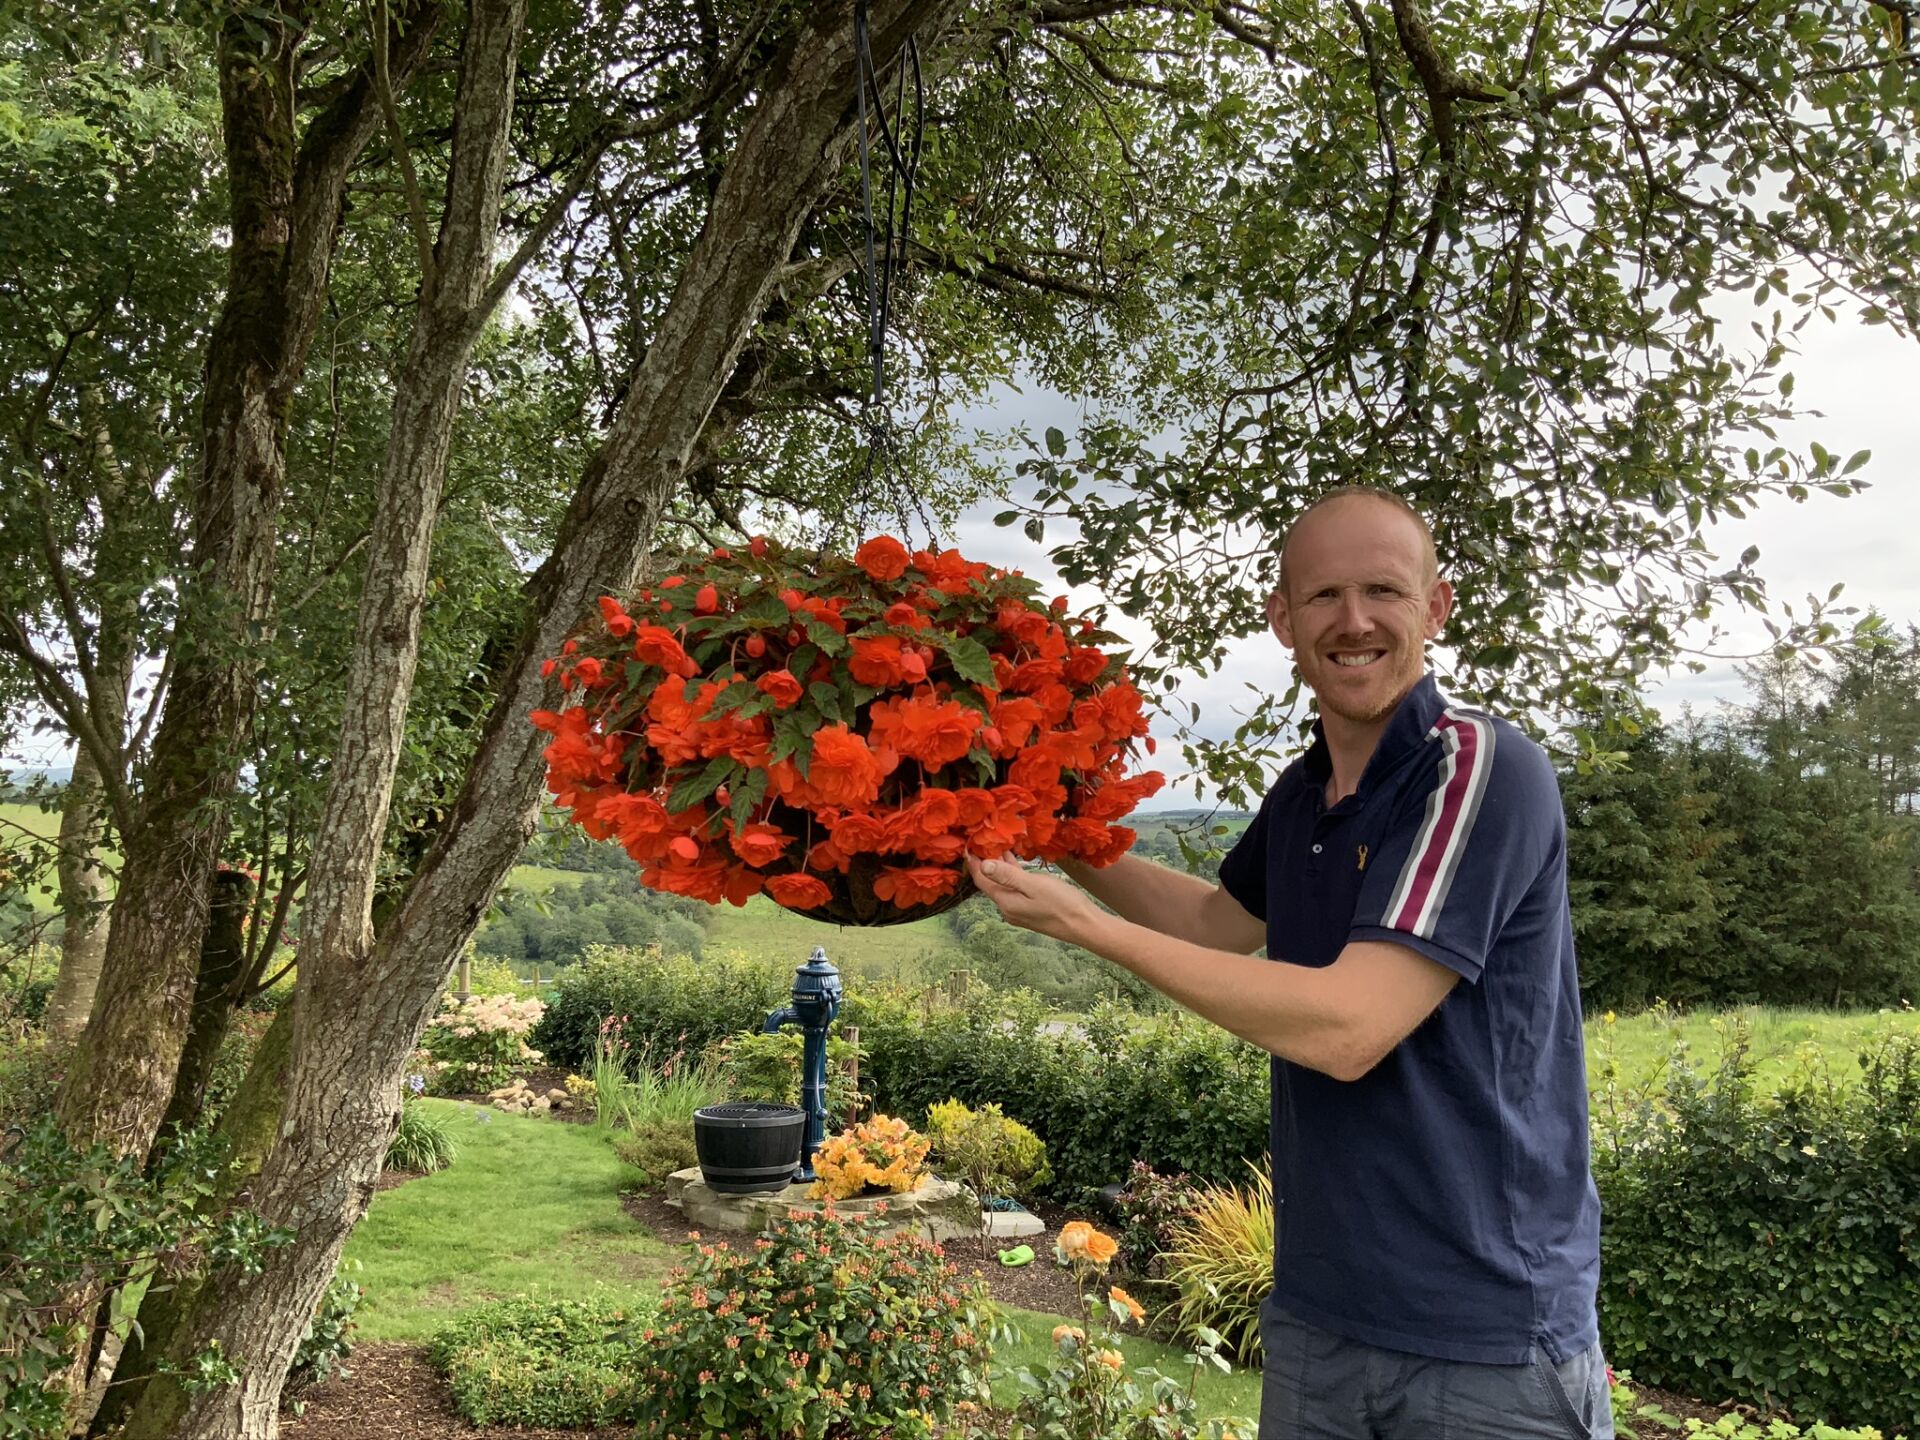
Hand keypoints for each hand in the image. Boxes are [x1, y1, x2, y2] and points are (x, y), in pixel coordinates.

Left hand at [965, 853, 1102, 944]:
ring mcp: (1020, 910)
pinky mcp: (1030, 909)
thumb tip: (983, 865)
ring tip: (999, 845)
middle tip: (985, 840)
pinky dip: (1013, 874)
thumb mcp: (1033, 885)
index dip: (974, 863)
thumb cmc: (1062, 903)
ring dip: (1001, 867)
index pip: (982, 880)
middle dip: (986, 862)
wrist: (1084, 926)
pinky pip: (1015, 888)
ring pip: (1004, 885)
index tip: (969, 845)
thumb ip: (1007, 876)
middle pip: (991, 883)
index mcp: (1006, 902)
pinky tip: (1017, 862)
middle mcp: (1008, 908)